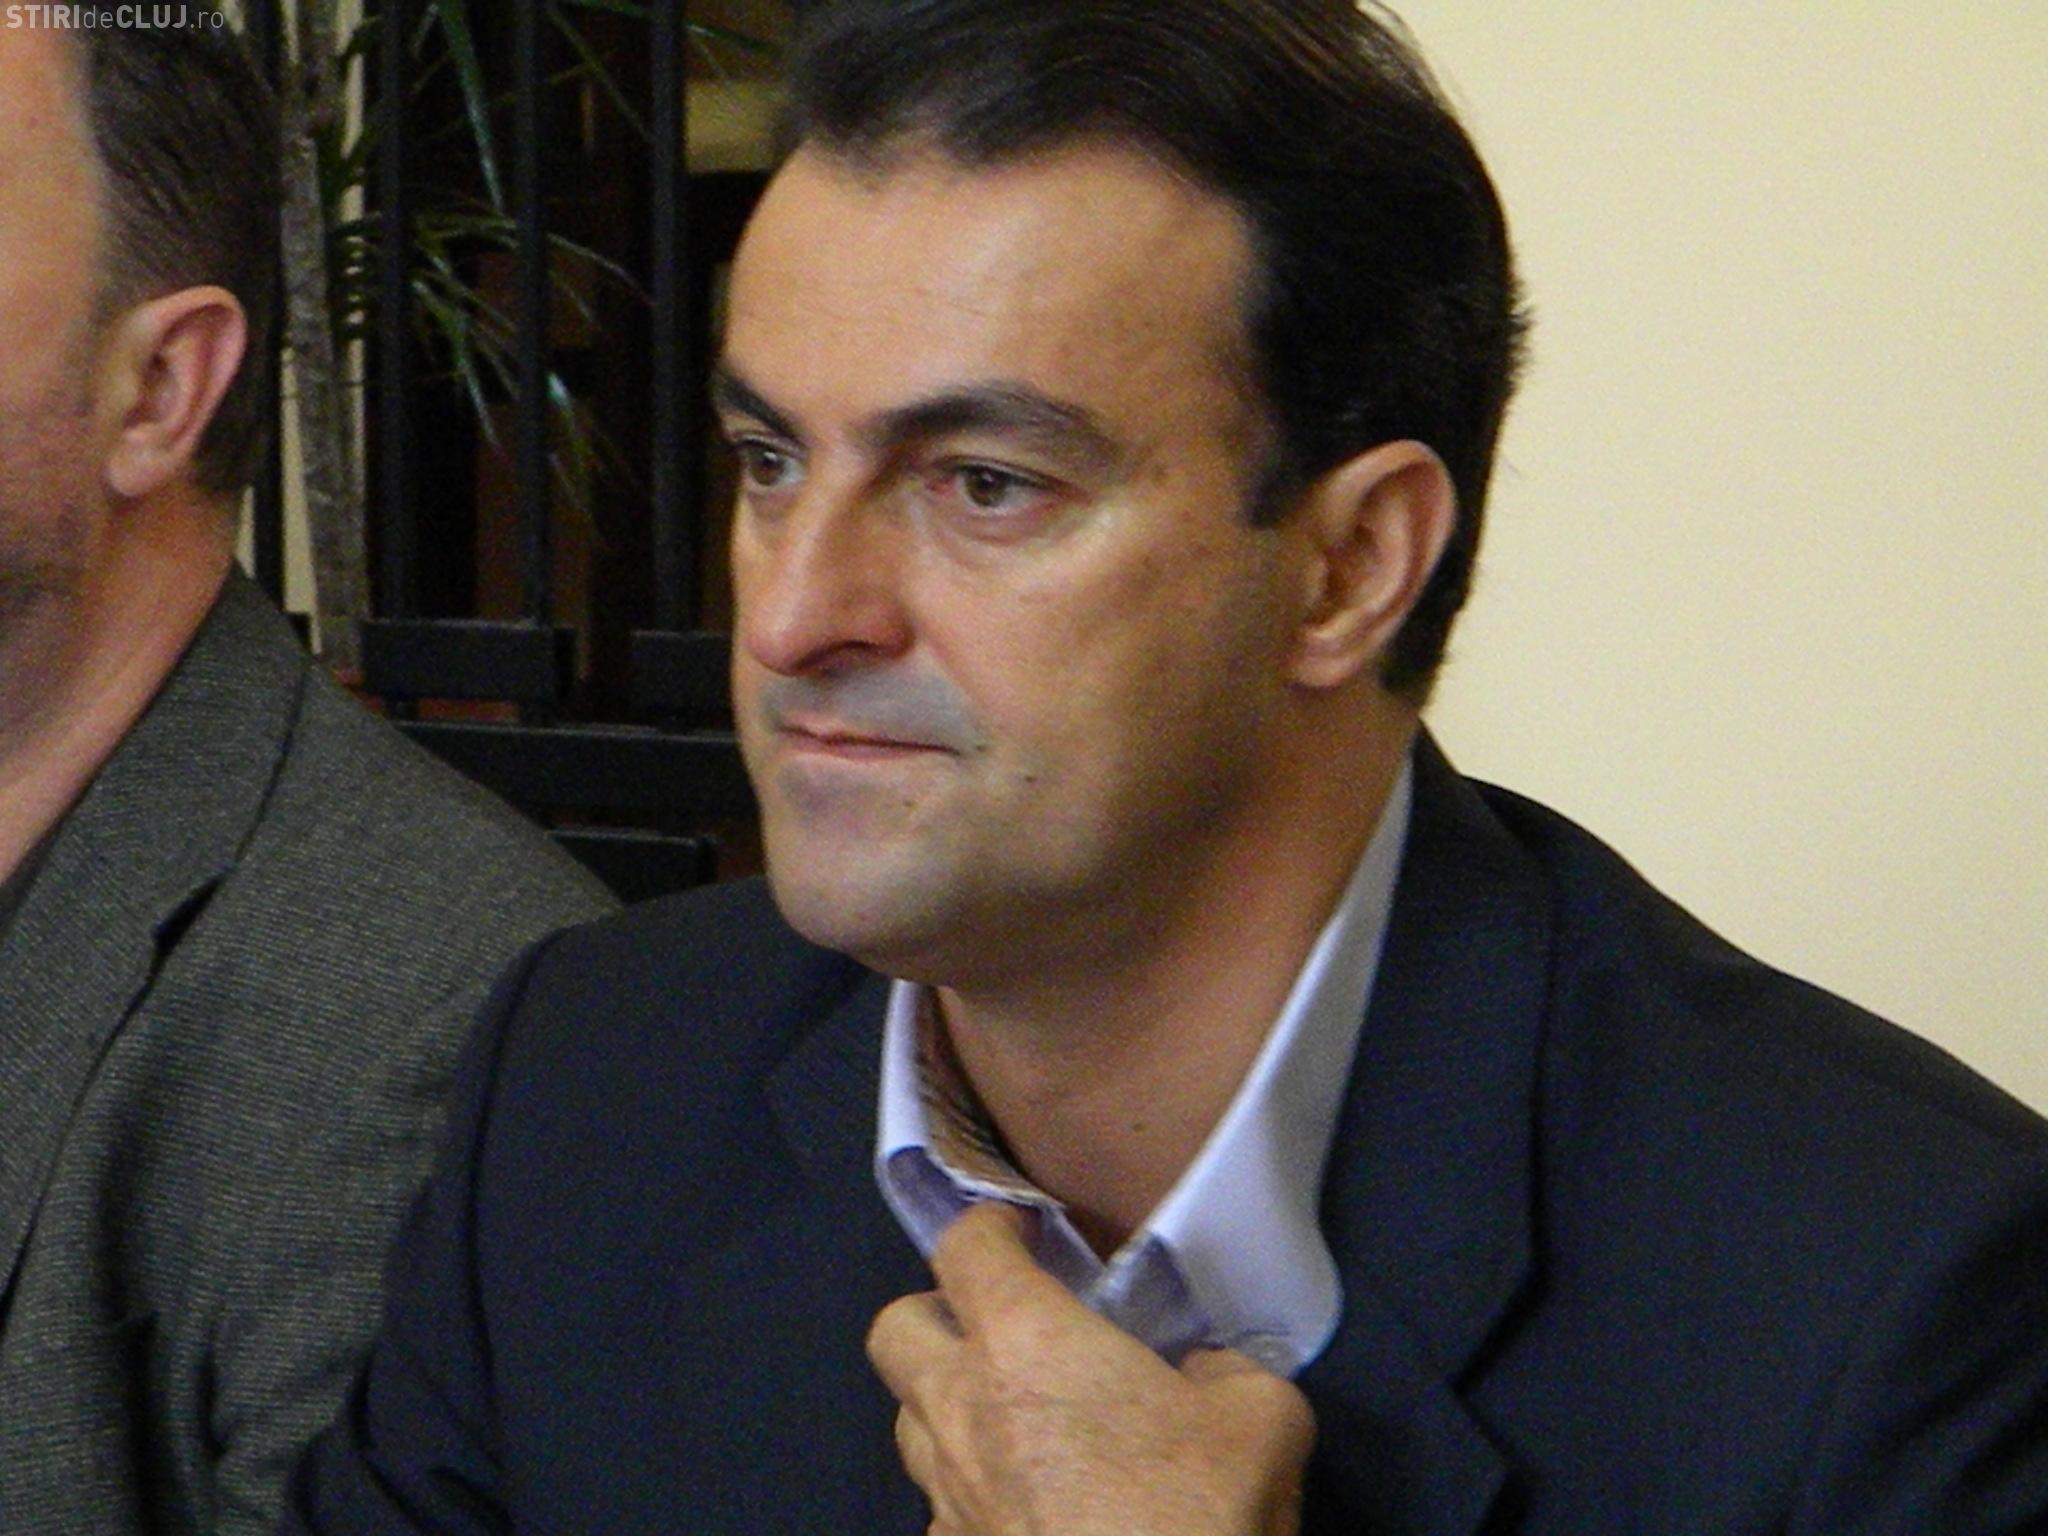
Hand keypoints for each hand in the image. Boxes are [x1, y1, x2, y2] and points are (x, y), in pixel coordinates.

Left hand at [867, 1202, 1315, 1535]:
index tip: (1025, 1233)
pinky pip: (939, 1509)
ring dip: (947, 1405)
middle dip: (938, 1314)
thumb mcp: (1262, 1418)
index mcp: (1025, 1342)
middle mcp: (961, 1408)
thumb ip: (1227, 1372)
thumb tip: (1203, 1375)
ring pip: (908, 1422)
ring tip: (1017, 1420)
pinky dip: (971, 1495)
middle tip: (1004, 1327)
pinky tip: (1029, 1511)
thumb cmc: (1197, 1514)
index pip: (964, 1246)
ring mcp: (945, 1497)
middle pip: (895, 1328)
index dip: (990, 1226)